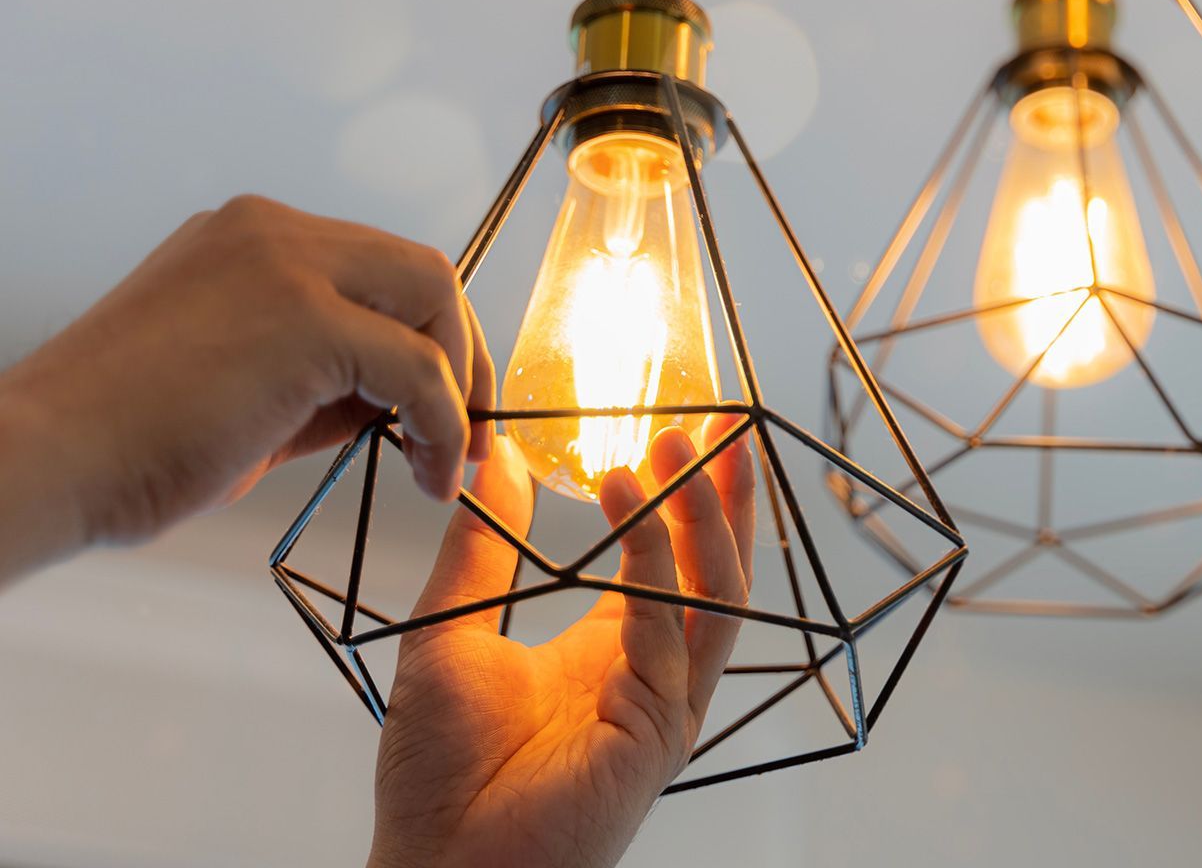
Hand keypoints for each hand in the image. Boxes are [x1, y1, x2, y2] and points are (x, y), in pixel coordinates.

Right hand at [0, 195, 490, 583]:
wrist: (44, 462)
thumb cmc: (125, 443)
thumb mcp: (247, 390)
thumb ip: (327, 380)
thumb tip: (404, 403)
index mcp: (250, 239)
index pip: (377, 267)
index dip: (426, 334)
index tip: (445, 401)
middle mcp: (271, 232)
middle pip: (420, 270)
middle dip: (462, 351)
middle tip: (472, 429)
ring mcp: (288, 265)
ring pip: (433, 301)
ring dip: (460, 386)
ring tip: (452, 460)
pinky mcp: (306, 320)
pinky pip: (417, 368)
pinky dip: (444, 423)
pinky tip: (432, 473)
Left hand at [369, 414, 755, 867]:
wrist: (434, 865)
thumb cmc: (438, 775)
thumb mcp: (448, 632)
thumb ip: (480, 550)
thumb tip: (495, 463)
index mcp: (612, 652)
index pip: (670, 561)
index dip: (683, 497)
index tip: (684, 430)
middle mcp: (652, 675)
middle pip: (715, 571)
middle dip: (722, 495)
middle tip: (716, 423)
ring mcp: (664, 705)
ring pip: (714, 597)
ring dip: (704, 518)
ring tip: (679, 449)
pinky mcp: (656, 732)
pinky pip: (667, 633)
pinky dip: (653, 564)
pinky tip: (630, 506)